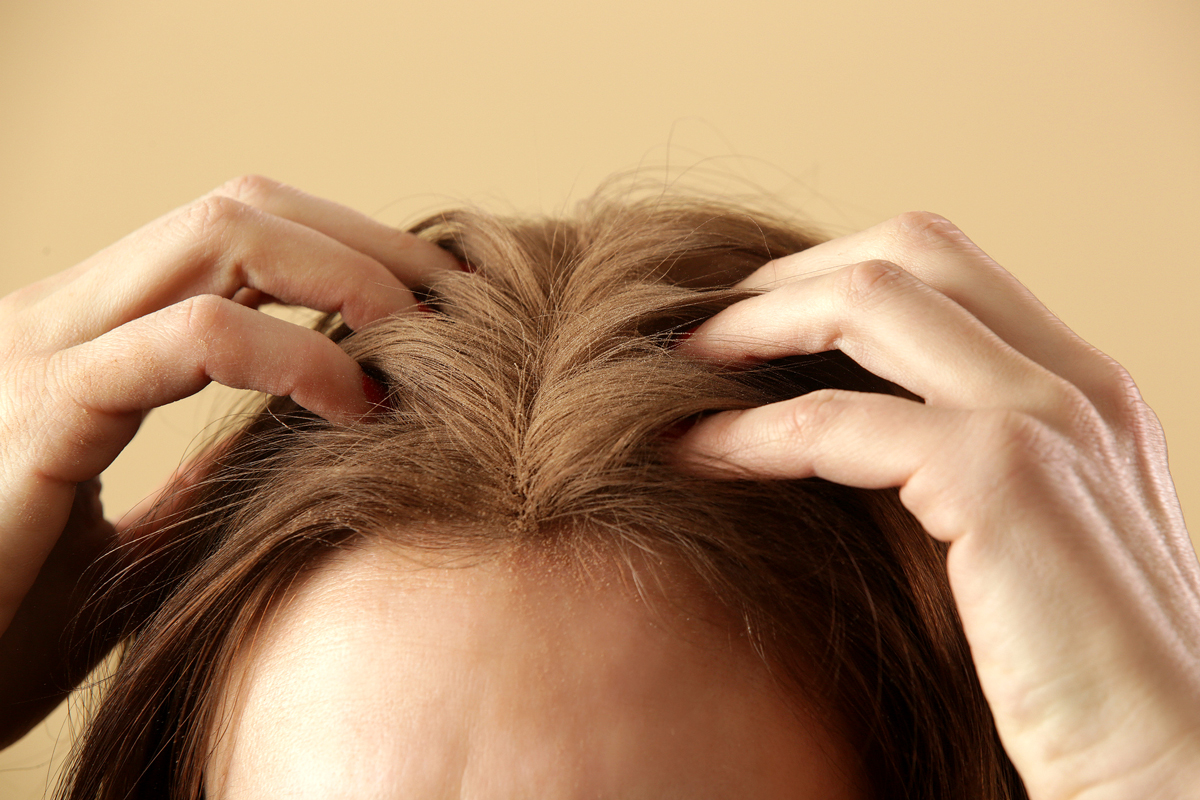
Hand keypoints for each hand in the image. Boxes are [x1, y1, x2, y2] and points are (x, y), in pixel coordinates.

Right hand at [0, 176, 456, 744]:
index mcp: (80, 336)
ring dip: (349, 275)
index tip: (436, 304)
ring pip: (221, 236)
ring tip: (425, 339)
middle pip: (241, 208)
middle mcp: (59, 316)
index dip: (345, 249)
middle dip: (368, 244)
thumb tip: (304, 436)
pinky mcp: (42, 410)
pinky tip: (357, 403)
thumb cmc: (5, 620)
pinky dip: (297, 355)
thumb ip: (201, 474)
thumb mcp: (134, 533)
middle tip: (461, 303)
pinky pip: (194, 337)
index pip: (230, 234)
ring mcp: (44, 349)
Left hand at [674, 212, 1199, 798]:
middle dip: (788, 278)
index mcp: (1084, 388)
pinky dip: (752, 429)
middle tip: (699, 329)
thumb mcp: (1021, 543)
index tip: (748, 325)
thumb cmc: (1077, 678)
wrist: (1169, 772)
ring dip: (753, 327)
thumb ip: (954, 470)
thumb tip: (835, 434)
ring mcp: (1050, 417)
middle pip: (910, 250)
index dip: (830, 278)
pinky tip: (697, 453)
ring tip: (671, 365)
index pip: (947, 269)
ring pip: (871, 300)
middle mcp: (1078, 380)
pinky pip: (839, 421)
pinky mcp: (1006, 480)